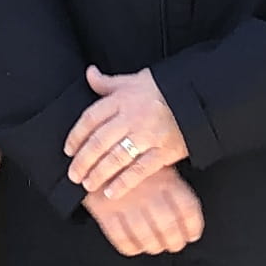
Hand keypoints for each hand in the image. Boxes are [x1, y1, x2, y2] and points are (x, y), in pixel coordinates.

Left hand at [63, 66, 186, 195]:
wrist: (197, 100)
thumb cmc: (162, 90)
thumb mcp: (134, 80)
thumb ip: (108, 83)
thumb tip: (89, 73)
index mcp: (122, 99)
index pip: (91, 118)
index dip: (76, 136)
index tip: (68, 150)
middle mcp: (132, 117)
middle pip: (100, 141)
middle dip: (84, 160)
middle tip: (74, 174)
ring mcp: (148, 136)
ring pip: (116, 158)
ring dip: (99, 173)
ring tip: (88, 184)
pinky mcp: (163, 152)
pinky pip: (140, 170)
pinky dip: (124, 183)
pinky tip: (111, 192)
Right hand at [80, 160, 204, 256]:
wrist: (96, 157)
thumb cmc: (133, 165)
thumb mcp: (158, 166)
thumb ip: (174, 190)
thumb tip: (188, 223)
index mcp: (165, 179)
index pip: (187, 209)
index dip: (193, 227)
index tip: (192, 235)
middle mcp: (148, 192)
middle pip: (168, 227)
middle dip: (174, 242)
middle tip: (174, 245)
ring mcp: (126, 203)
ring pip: (146, 237)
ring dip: (154, 246)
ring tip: (156, 246)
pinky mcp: (105, 212)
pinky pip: (122, 239)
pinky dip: (132, 248)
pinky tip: (136, 246)